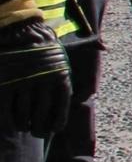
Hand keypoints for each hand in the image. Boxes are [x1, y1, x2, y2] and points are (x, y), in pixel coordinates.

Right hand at [0, 17, 69, 137]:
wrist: (21, 28)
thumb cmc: (44, 46)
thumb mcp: (63, 58)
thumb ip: (70, 74)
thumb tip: (93, 72)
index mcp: (60, 78)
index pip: (61, 109)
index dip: (56, 123)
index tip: (52, 130)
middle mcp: (43, 82)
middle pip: (41, 116)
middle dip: (38, 129)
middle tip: (36, 132)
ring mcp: (22, 82)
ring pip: (22, 114)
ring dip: (22, 124)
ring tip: (22, 126)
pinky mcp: (4, 82)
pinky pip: (6, 107)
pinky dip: (7, 118)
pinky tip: (9, 122)